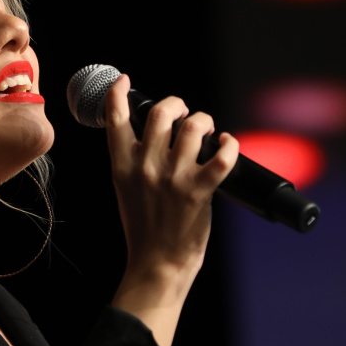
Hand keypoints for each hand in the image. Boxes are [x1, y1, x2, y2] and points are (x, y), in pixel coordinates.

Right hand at [105, 75, 238, 345]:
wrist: (156, 265)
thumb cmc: (144, 228)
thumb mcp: (125, 189)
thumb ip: (133, 161)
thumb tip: (153, 135)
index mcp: (122, 165)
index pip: (116, 119)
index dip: (119, 93)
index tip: (124, 81)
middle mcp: (145, 166)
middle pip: (162, 113)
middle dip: (178, 104)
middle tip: (185, 113)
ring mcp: (173, 178)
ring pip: (193, 127)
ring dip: (204, 121)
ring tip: (208, 130)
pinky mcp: (199, 192)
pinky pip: (221, 156)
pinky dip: (229, 144)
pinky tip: (227, 143)